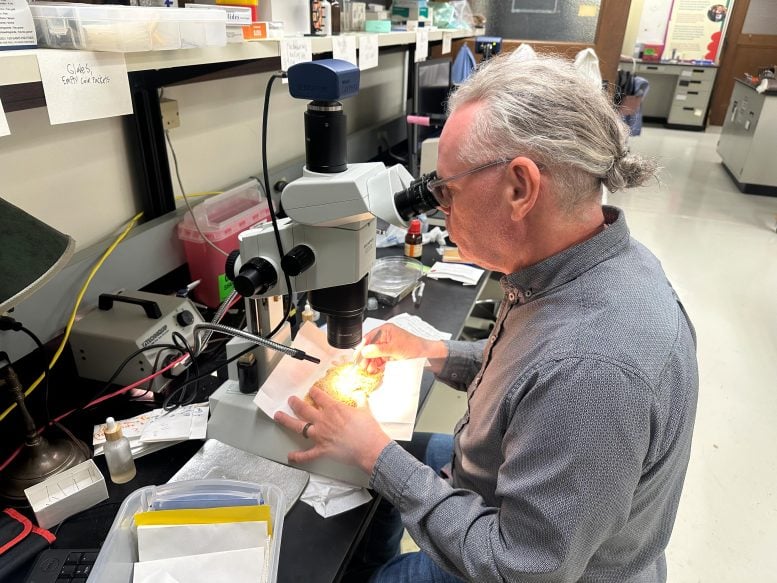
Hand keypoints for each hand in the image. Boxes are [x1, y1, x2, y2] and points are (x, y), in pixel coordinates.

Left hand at [273, 387, 391, 473]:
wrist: (370, 448)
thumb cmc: (368, 430)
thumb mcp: (365, 410)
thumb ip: (360, 400)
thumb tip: (360, 394)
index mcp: (334, 408)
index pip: (319, 396)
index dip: (314, 392)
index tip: (311, 390)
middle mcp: (323, 420)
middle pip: (303, 408)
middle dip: (295, 403)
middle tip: (291, 400)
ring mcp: (320, 435)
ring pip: (298, 427)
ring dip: (286, 421)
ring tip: (278, 417)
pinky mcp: (321, 450)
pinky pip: (307, 454)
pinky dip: (298, 456)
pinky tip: (290, 456)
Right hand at [359, 323, 447, 373]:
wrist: (426, 355)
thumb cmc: (415, 347)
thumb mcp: (395, 348)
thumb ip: (379, 350)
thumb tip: (366, 351)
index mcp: (386, 330)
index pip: (369, 337)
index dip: (362, 347)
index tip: (358, 356)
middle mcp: (385, 337)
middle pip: (370, 347)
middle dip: (366, 357)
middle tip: (362, 365)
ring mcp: (387, 346)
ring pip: (374, 355)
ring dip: (370, 362)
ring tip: (369, 369)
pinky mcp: (390, 355)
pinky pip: (379, 360)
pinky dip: (376, 365)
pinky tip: (375, 370)